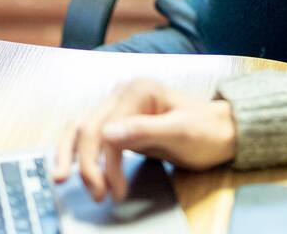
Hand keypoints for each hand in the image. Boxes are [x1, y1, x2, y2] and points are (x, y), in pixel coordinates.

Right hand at [52, 79, 236, 201]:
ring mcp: (120, 107)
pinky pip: (92, 137)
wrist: (223, 132)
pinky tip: (79, 170)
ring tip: (63, 180)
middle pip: (87, 127)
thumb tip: (106, 134)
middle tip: (95, 195)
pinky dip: (83, 155)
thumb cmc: (207, 131)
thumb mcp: (180, 132)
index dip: (104, 164)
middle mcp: (124, 93)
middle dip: (85, 164)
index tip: (115, 192)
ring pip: (82, 129)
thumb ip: (143, 130)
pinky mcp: (121, 123)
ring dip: (73, 156)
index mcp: (137, 90)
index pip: (105, 129)